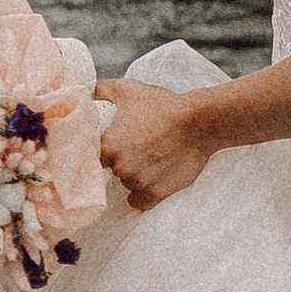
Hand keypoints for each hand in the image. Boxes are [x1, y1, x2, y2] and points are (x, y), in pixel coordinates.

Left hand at [94, 81, 211, 211]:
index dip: (100, 152)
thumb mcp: (130, 90)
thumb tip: (93, 93)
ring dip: (134, 175)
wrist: (199, 122)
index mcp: (107, 147)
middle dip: (121, 161)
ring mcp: (138, 183)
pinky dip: (142, 195)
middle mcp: (119, 168)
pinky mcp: (156, 193)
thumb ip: (104, 90)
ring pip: (126, 184)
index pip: (91, 157)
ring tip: (151, 159)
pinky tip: (149, 182)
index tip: (110, 147)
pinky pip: (139, 202)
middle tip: (137, 148)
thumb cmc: (165, 106)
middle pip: (111, 171)